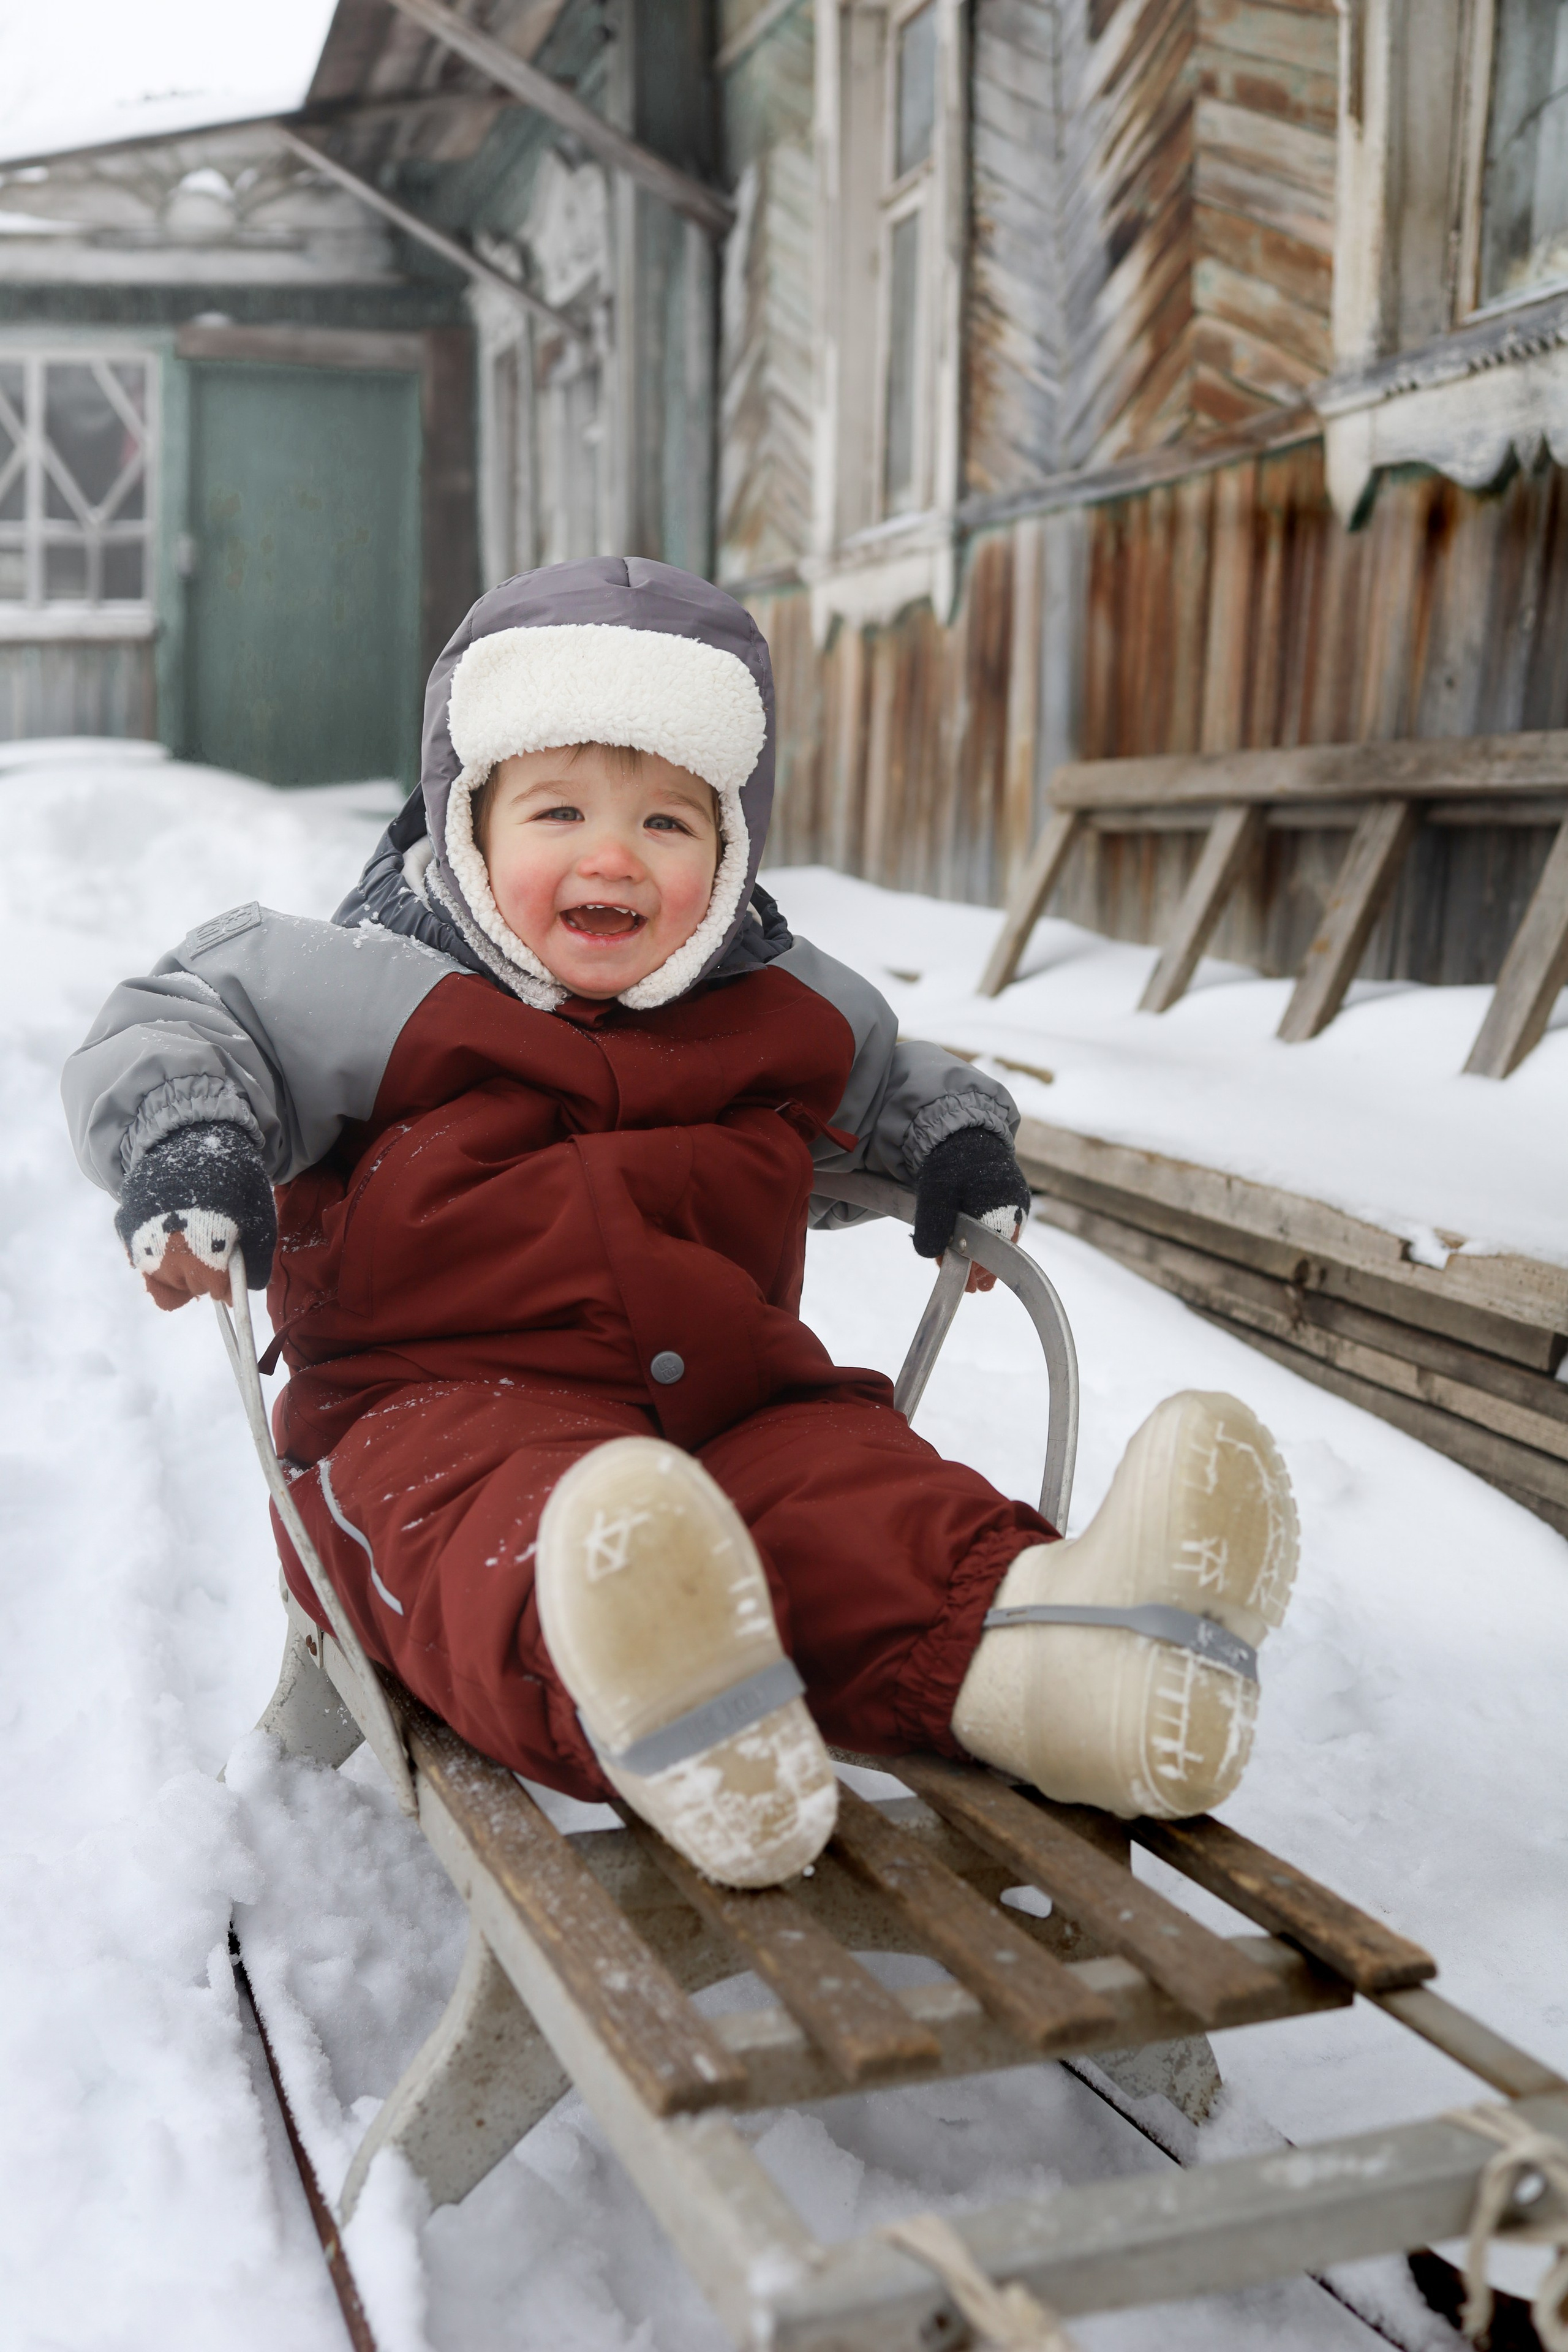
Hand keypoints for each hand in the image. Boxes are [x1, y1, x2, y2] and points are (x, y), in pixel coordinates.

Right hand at [115, 1124, 275, 1310]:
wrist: (188, 1134)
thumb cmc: (230, 1174)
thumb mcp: (258, 1214)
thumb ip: (257, 1257)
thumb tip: (248, 1287)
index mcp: (206, 1254)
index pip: (215, 1290)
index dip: (226, 1282)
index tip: (229, 1268)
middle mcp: (168, 1255)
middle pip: (186, 1288)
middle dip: (202, 1276)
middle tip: (212, 1248)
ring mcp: (141, 1242)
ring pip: (158, 1280)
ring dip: (176, 1269)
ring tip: (191, 1240)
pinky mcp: (125, 1227)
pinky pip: (138, 1258)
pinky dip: (152, 1253)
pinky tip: (168, 1230)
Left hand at [912, 1126, 1031, 1294]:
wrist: (960, 1132)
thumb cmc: (949, 1160)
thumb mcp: (934, 1191)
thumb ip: (933, 1224)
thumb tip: (931, 1255)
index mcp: (999, 1201)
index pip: (995, 1247)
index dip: (983, 1270)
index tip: (973, 1287)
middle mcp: (1013, 1203)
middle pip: (999, 1246)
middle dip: (983, 1268)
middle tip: (973, 1288)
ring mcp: (1013, 1201)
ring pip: (998, 1237)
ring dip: (983, 1256)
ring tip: (973, 1276)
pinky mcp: (1008, 1198)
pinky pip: (998, 1225)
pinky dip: (983, 1239)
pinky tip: (969, 1251)